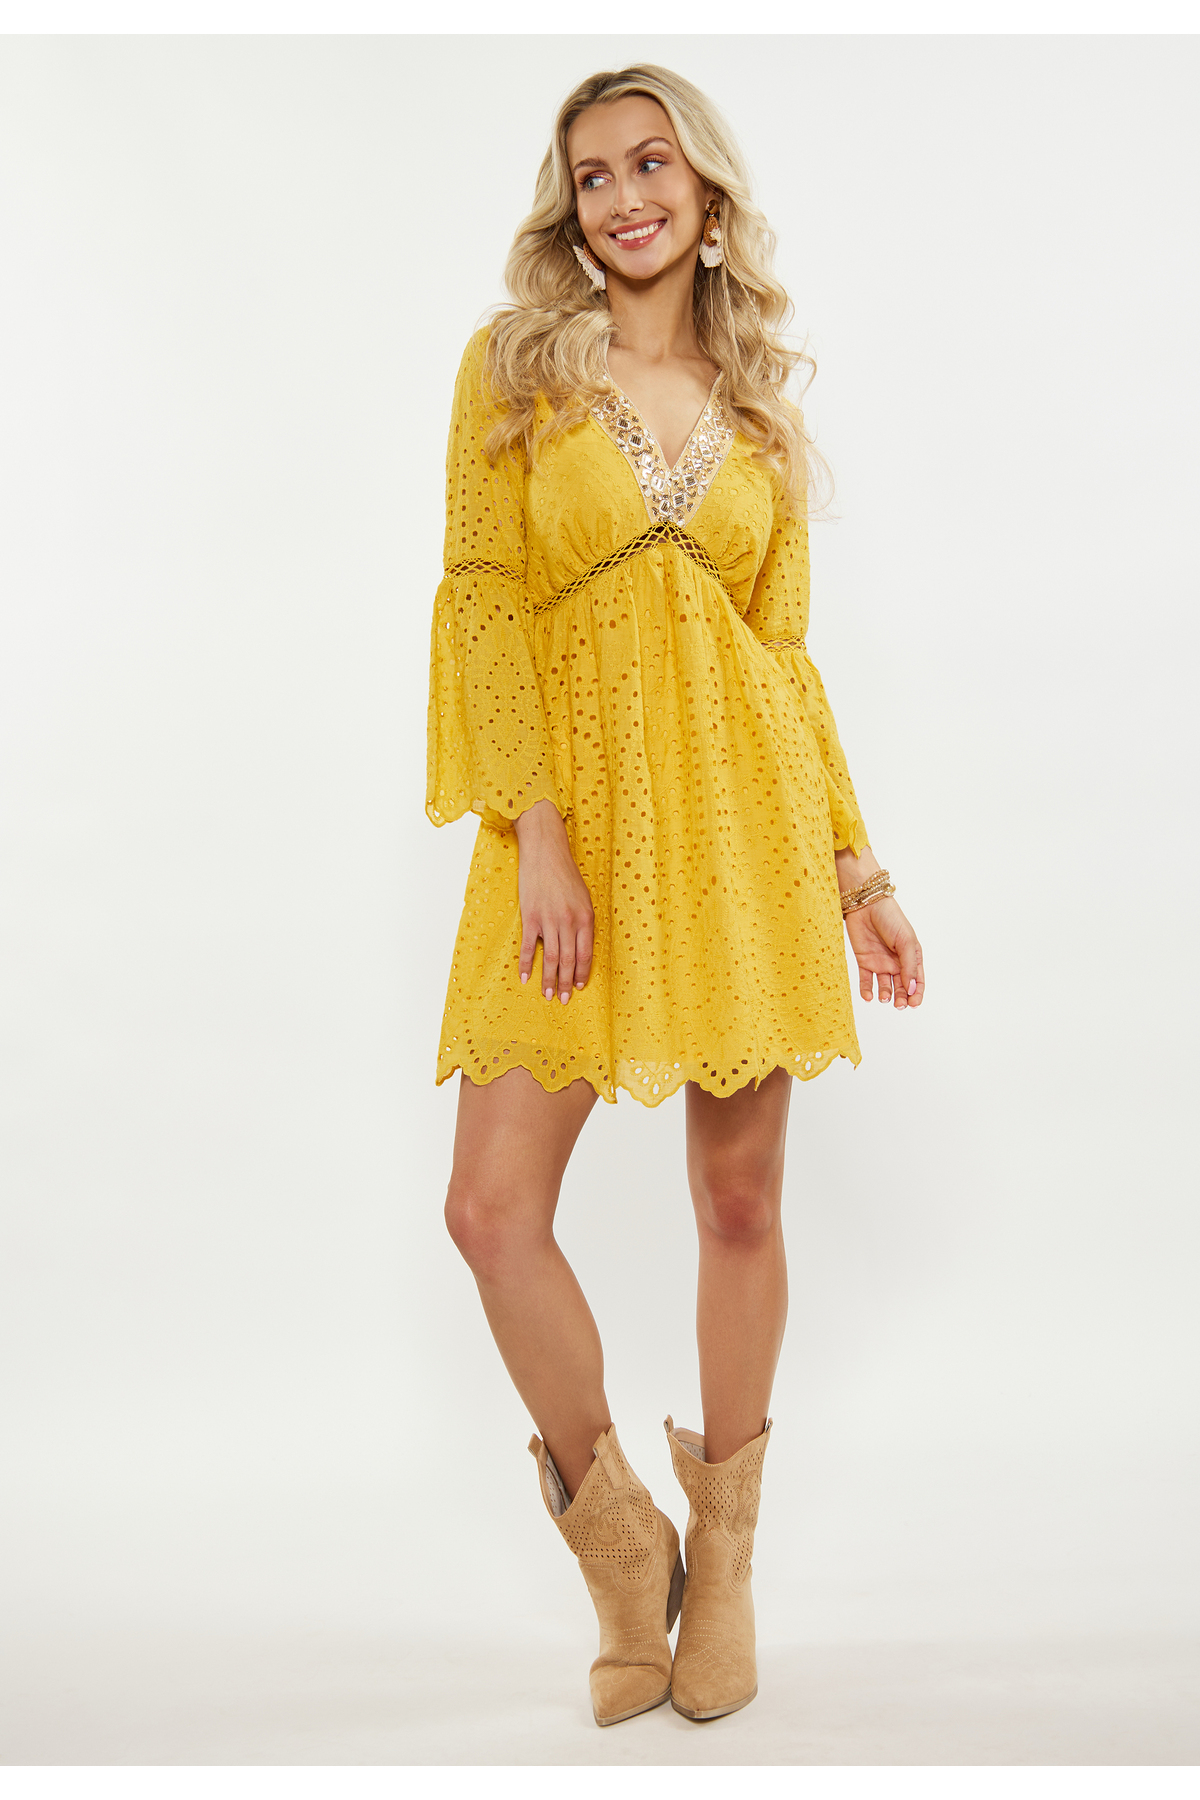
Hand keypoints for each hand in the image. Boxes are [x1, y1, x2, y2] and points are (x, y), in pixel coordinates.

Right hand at [514, 799, 594, 1003]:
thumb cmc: (566, 874)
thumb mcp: (583, 897)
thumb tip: (580, 947)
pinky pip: (527, 947)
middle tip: (562, 1000)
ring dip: (548, 979)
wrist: (545, 852)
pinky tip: (525, 978)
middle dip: (565, 983)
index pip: (585, 954)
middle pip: (567, 961)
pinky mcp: (530, 917)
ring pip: (550, 958)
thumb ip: (583, 922)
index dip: (581, 973)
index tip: (578, 987)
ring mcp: (548, 920)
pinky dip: (526, 964)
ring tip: (547, 995)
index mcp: (585, 918)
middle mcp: (568, 921)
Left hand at [844, 896, 924, 1008]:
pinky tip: (869, 997)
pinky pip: (866, 981)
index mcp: (911, 956)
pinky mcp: (864, 961)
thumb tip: (911, 989)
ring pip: (885, 986)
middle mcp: (897, 962)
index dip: (917, 994)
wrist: (866, 905)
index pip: (917, 980)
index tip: (913, 1004)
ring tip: (884, 998)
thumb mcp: (905, 942)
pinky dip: (867, 991)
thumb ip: (909, 966)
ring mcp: (880, 962)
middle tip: (899, 1005)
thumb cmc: (891, 919)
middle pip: (901, 987)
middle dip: (901, 998)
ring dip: (886, 995)